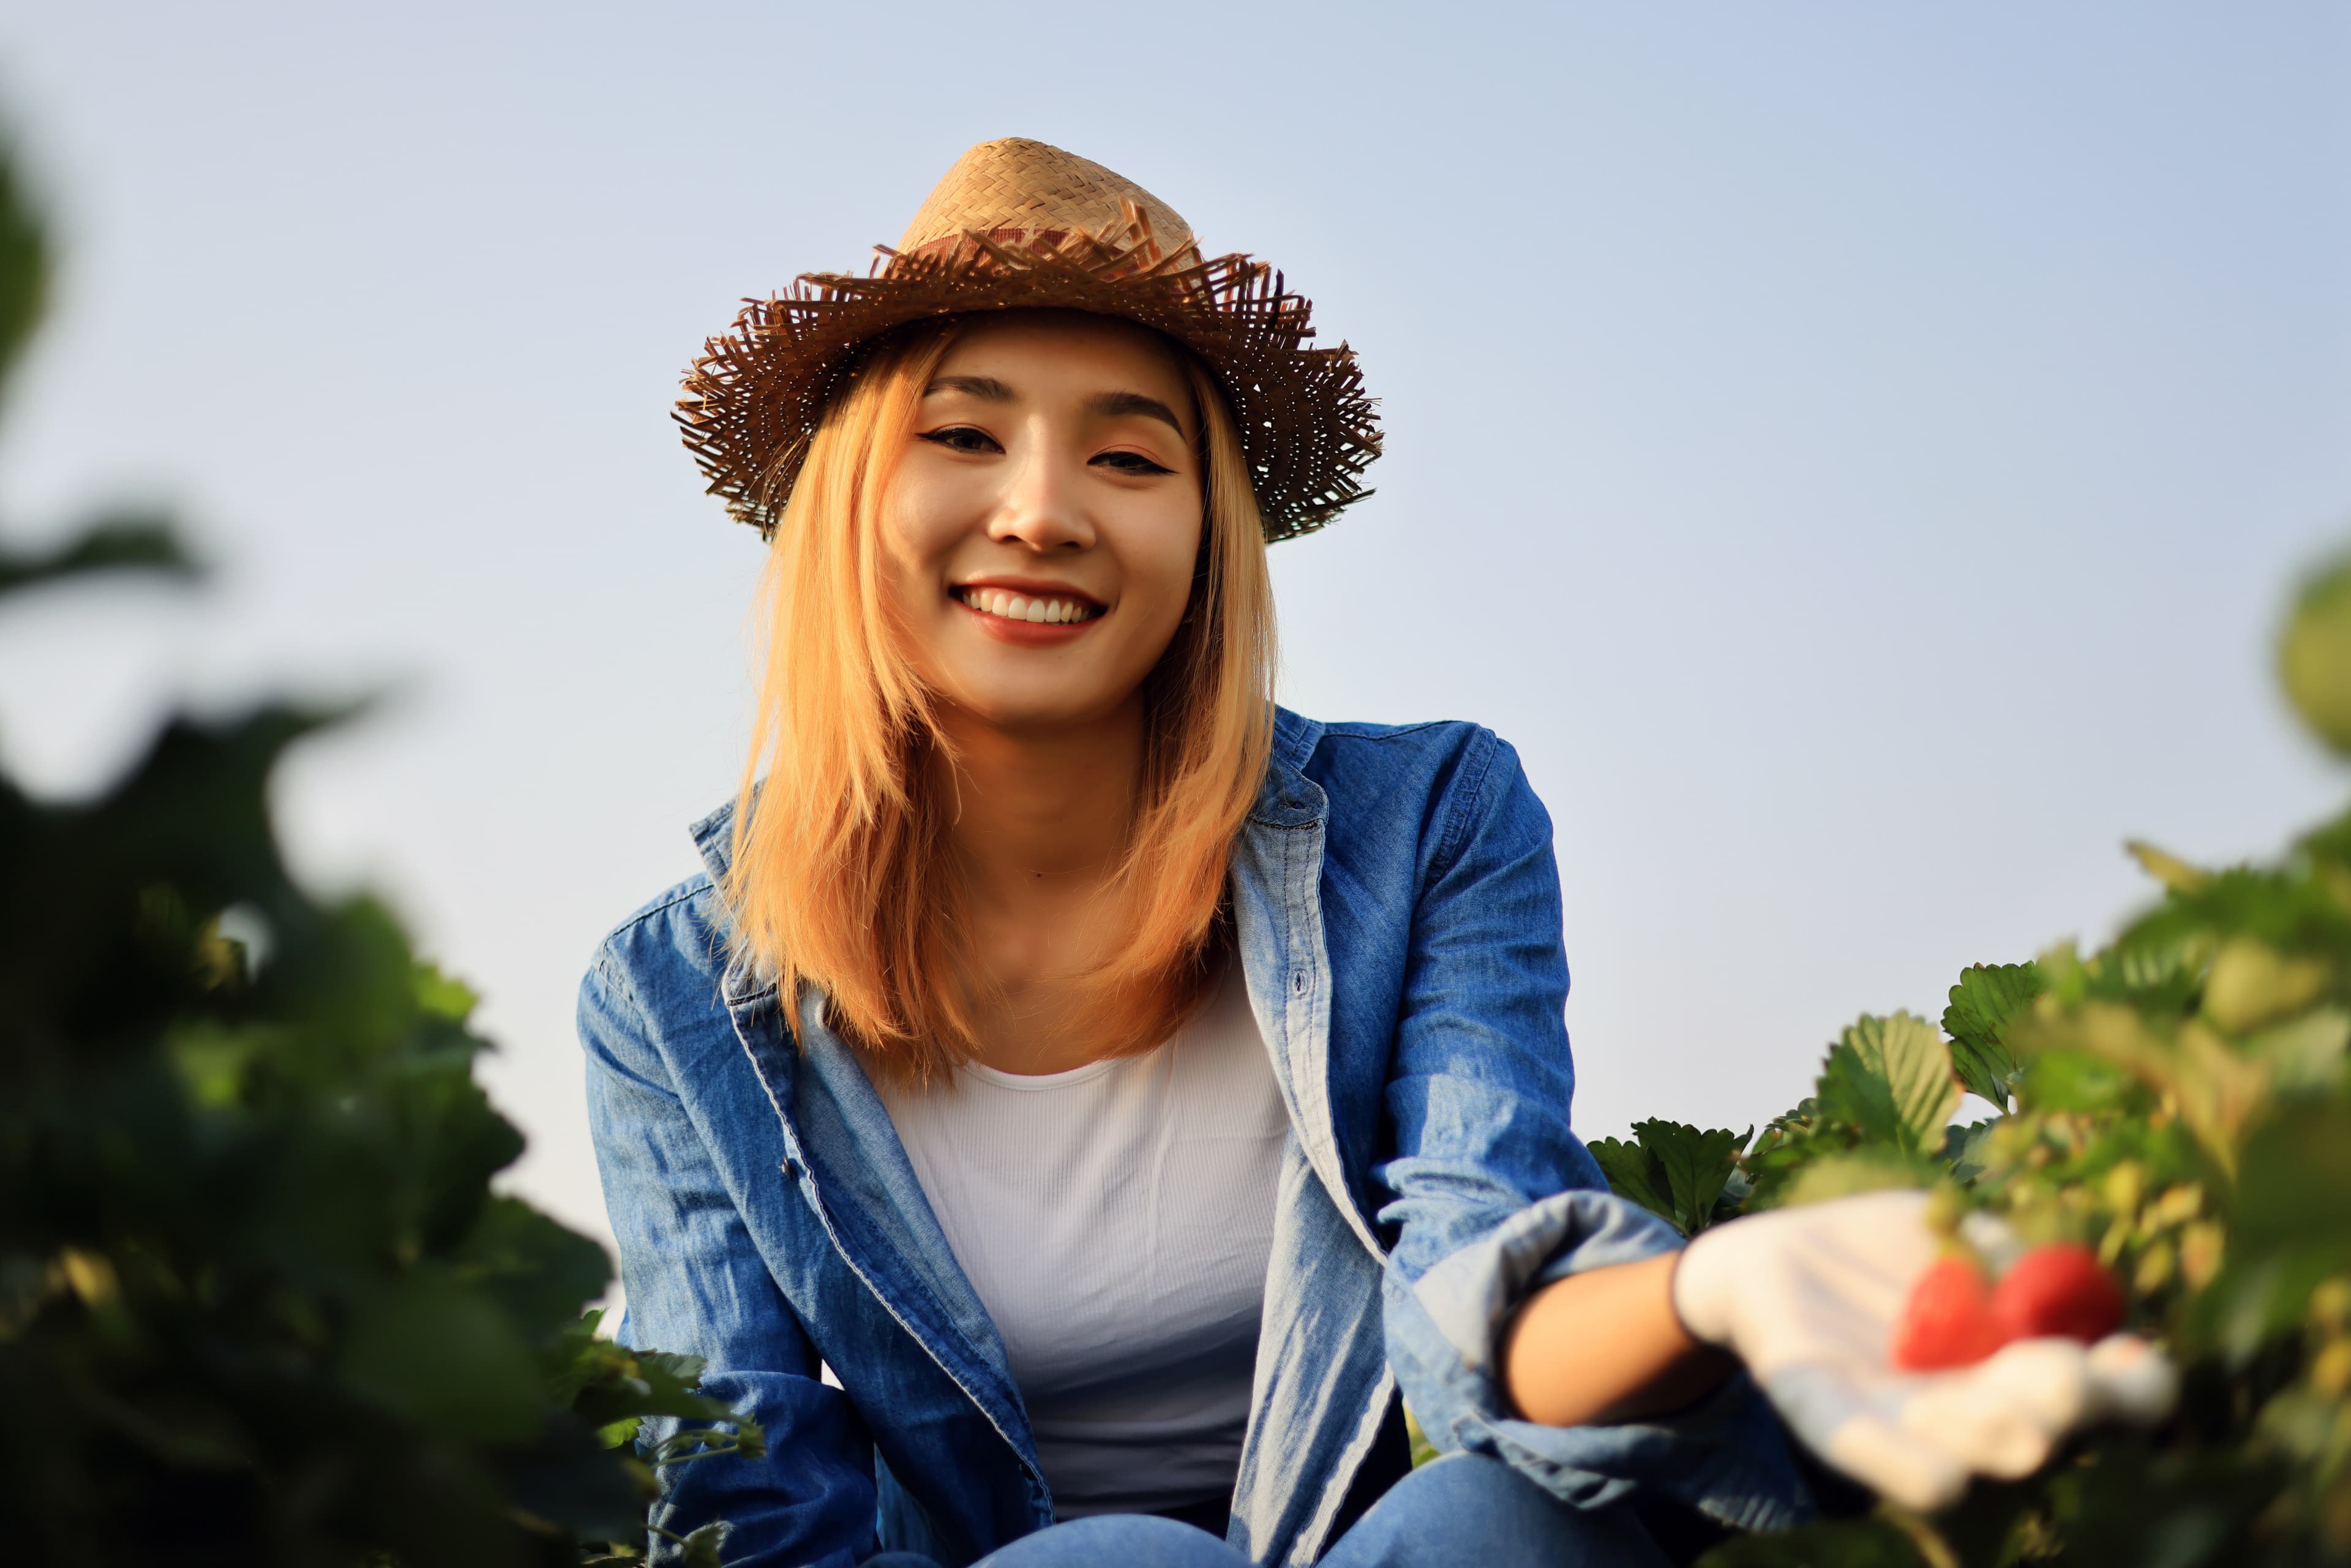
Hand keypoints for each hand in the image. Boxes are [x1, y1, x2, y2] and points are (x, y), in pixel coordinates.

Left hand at [1670, 1189, 2177, 1510]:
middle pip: (2039, 1424)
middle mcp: (1971, 1408)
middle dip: (2062, 1408)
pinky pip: (1854, 1439)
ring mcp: (1897, 1416)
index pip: (2105, 1393)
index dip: (2135, 1387)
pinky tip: (1937, 1484)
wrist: (1771, 1256)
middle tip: (2072, 1382)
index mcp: (2020, 1366)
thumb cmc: (1886, 1252)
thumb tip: (2065, 1273)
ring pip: (1958, 1446)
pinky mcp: (1819, 1403)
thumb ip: (2015, 1253)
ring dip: (1989, 1436)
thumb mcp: (1960, 1232)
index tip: (2132, 1356)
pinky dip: (1894, 1461)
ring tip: (2022, 1435)